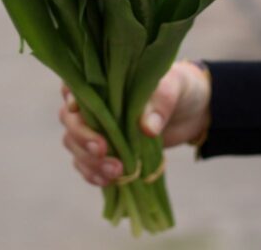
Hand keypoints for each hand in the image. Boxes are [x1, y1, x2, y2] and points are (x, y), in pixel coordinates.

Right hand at [58, 61, 211, 186]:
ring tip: (117, 171)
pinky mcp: (105, 150)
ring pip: (74, 144)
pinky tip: (108, 181)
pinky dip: (92, 173)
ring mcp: (96, 128)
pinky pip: (85, 163)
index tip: (78, 112)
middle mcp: (93, 102)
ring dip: (89, 160)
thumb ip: (160, 103)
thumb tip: (147, 128)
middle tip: (102, 149)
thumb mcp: (174, 88)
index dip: (71, 100)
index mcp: (103, 79)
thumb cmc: (178, 87)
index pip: (73, 85)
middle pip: (69, 119)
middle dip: (81, 136)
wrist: (192, 111)